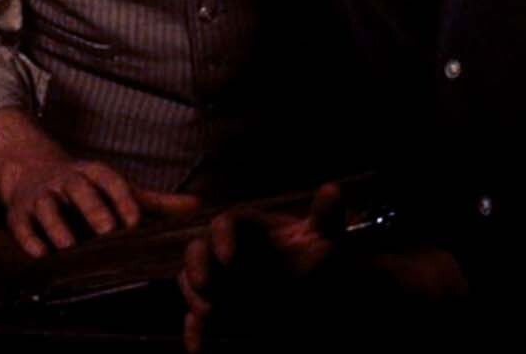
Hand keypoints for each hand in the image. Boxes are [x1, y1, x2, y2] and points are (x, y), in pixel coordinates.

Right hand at [2, 153, 199, 257]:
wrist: (30, 171)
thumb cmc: (85, 189)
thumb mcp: (118, 189)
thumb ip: (155, 202)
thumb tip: (197, 206)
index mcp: (93, 174)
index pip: (110, 180)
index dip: (122, 198)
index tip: (134, 220)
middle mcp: (67, 181)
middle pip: (79, 189)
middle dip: (92, 207)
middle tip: (106, 230)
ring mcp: (41, 196)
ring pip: (47, 206)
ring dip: (57, 224)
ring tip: (69, 245)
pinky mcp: (19, 214)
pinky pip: (22, 225)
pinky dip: (29, 239)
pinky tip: (39, 254)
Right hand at [179, 182, 345, 352]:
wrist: (319, 289)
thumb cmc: (318, 257)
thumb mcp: (324, 236)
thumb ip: (325, 215)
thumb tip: (333, 189)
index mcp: (248, 228)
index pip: (225, 224)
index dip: (222, 238)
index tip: (229, 257)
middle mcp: (226, 250)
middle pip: (198, 250)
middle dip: (197, 266)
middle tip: (203, 283)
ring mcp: (220, 280)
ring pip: (192, 283)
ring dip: (194, 296)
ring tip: (209, 313)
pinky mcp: (219, 306)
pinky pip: (197, 318)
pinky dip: (194, 331)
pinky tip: (197, 345)